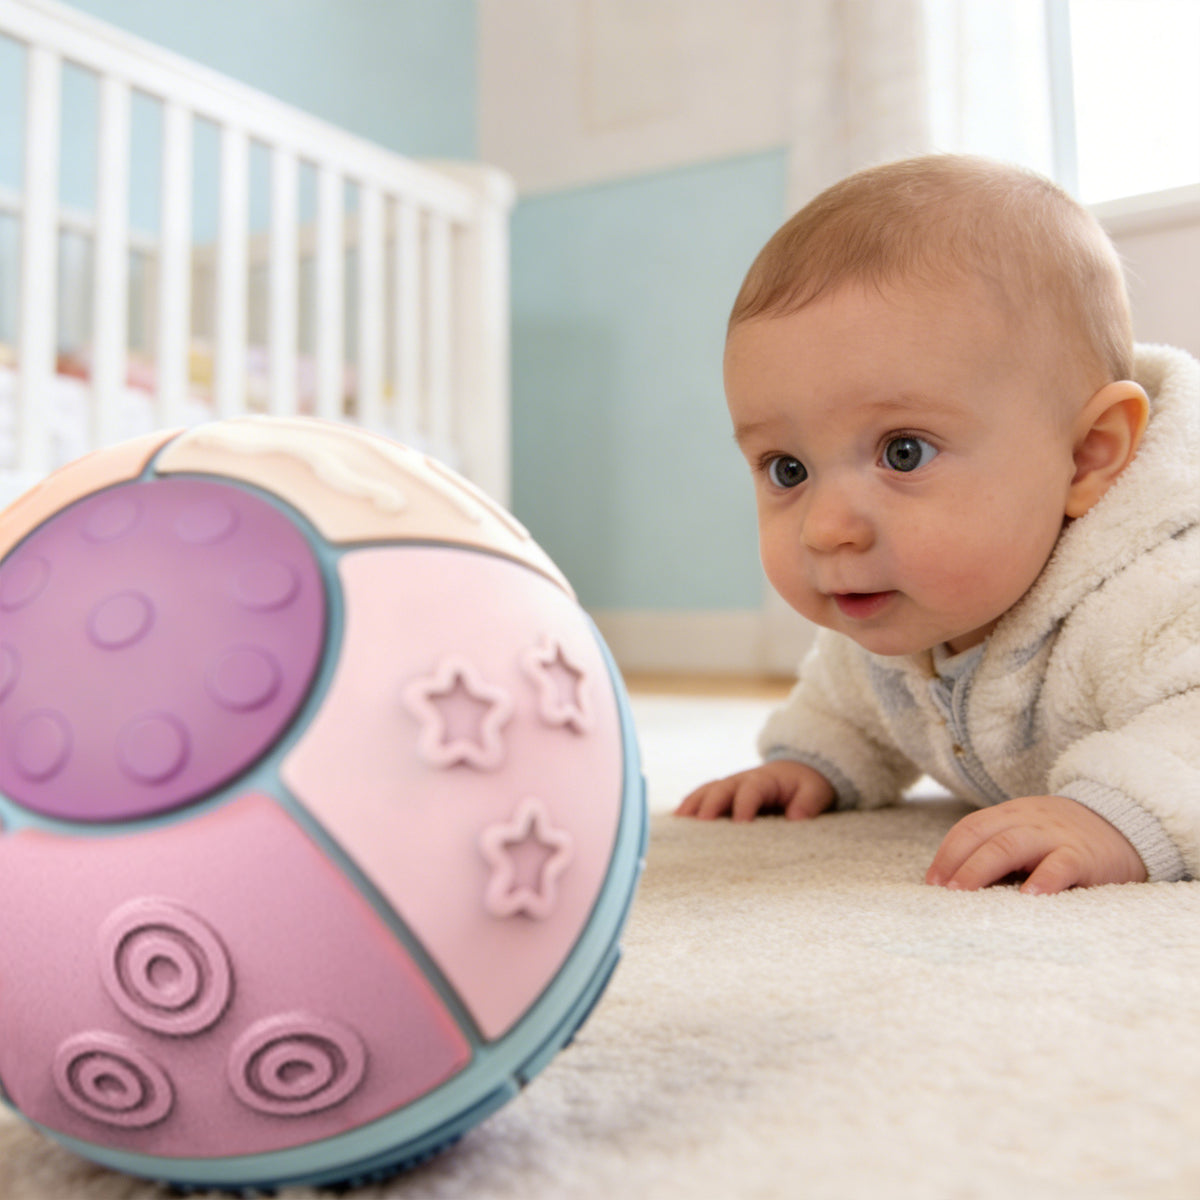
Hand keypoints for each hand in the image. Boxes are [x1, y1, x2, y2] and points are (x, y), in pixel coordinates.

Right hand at [675, 760, 834, 822]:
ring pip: (705, 792)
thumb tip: (796, 818)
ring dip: (692, 806)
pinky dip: (688, 809)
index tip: (740, 825)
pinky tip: (676, 825)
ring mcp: (728, 788)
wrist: (795, 774)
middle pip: (720, 789)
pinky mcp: (722, 797)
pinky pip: (701, 799)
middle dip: (710, 806)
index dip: (744, 806)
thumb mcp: (815, 791)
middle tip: (701, 825)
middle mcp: (740, 781)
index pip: (750, 791)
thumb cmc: (805, 786)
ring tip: (679, 824)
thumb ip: (808, 803)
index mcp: (764, 779)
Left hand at [925, 794, 1147, 894]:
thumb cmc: (1060, 840)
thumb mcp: (1025, 835)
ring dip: (983, 869)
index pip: (969, 828)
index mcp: (1008, 816)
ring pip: (1011, 846)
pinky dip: (1043, 879)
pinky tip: (1029, 897)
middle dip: (958, 863)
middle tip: (942, 892)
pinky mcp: (1083, 855)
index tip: (931, 881)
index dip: (947, 853)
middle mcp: (1027, 821)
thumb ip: (997, 851)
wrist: (1122, 823)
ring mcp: (1054, 836)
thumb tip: (955, 885)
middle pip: (984, 836)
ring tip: (965, 894)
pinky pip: (1060, 864)